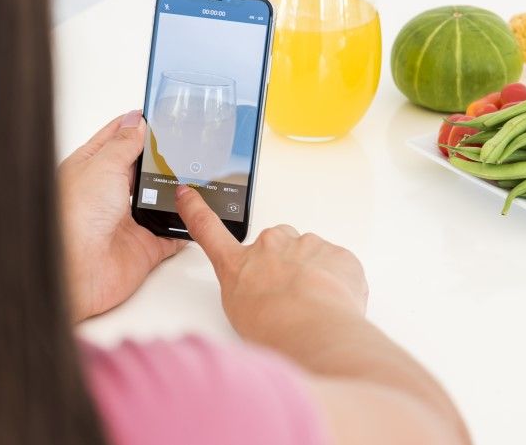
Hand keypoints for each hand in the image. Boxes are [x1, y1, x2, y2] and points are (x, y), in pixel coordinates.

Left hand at [60, 110, 185, 321]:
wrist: (77, 272)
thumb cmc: (74, 218)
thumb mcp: (102, 166)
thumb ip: (124, 144)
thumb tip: (137, 120)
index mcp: (91, 169)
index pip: (117, 139)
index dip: (136, 125)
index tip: (158, 113)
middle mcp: (108, 194)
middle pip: (142, 169)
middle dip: (161, 158)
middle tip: (186, 142)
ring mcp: (127, 220)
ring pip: (159, 199)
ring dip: (174, 191)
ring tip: (196, 172)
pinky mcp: (145, 246)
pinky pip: (172, 234)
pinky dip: (184, 227)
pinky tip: (196, 214)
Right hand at [174, 185, 367, 340]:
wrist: (314, 331)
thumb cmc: (273, 329)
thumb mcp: (240, 318)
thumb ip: (248, 295)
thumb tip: (266, 296)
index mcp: (238, 264)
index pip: (209, 231)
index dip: (195, 210)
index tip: (186, 194)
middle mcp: (270, 245)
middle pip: (275, 245)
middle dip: (283, 264)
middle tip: (290, 298)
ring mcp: (306, 245)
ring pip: (311, 256)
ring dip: (313, 276)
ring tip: (313, 308)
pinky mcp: (337, 253)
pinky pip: (339, 266)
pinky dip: (338, 284)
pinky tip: (333, 305)